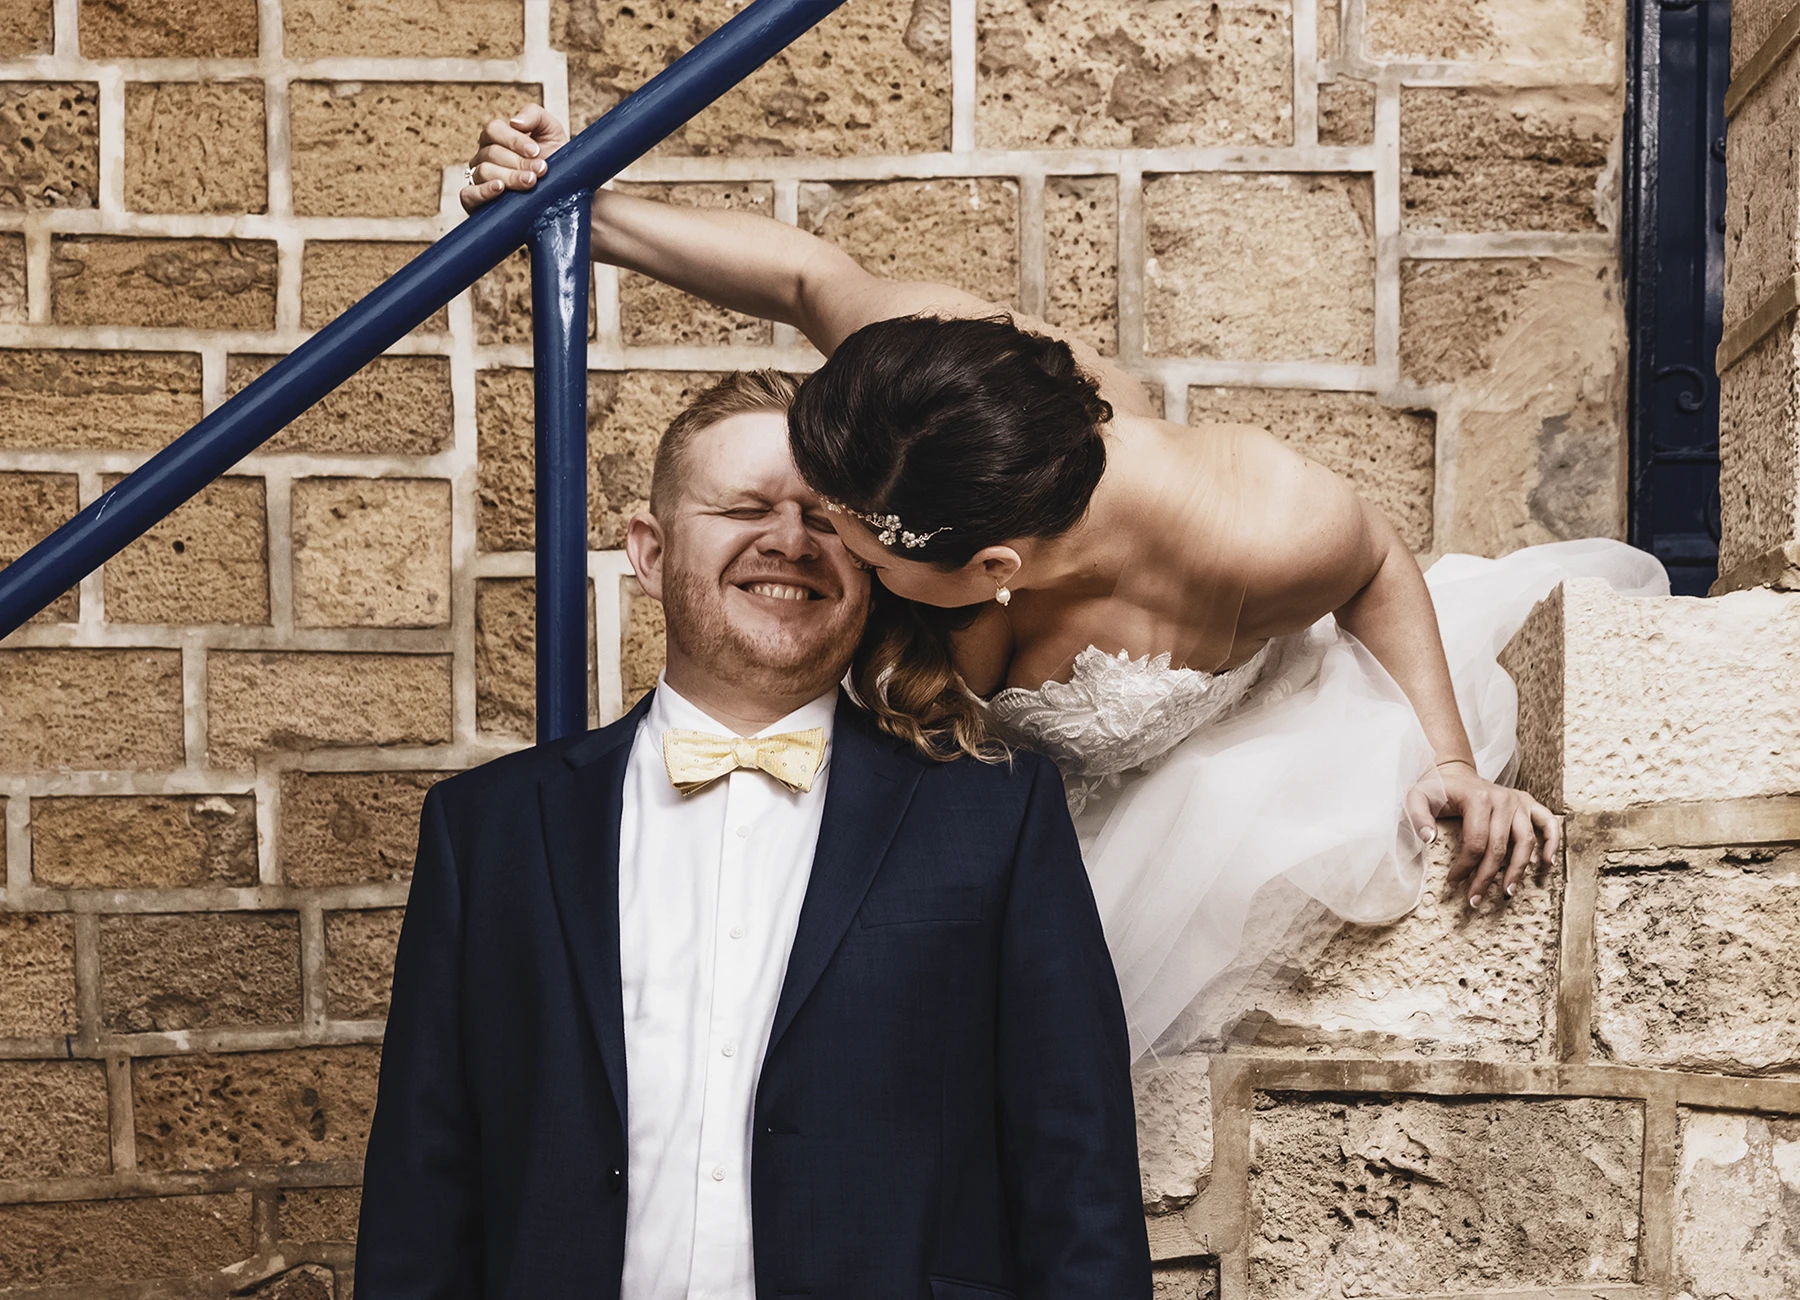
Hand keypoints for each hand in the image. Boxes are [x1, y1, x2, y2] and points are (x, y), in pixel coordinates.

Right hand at [461, 104, 569, 213]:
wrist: (562, 192)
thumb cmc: (555, 159)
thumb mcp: (551, 131)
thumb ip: (534, 115)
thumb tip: (515, 122)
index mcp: (497, 138)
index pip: (494, 130)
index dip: (514, 140)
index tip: (536, 151)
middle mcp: (484, 157)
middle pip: (491, 153)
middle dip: (519, 162)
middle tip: (540, 170)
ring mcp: (479, 178)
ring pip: (484, 172)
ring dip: (510, 177)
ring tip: (531, 182)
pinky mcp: (477, 202)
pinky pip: (468, 194)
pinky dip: (482, 192)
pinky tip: (500, 189)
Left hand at [1432, 759, 1558, 905]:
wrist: (1454, 775)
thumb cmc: (1437, 791)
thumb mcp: (1417, 798)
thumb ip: (1418, 816)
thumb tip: (1429, 839)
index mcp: (1477, 798)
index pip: (1476, 842)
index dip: (1465, 866)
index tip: (1453, 882)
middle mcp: (1502, 799)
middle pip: (1500, 847)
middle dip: (1487, 877)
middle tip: (1475, 899)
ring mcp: (1518, 801)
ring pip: (1526, 841)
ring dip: (1518, 869)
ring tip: (1507, 892)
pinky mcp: (1528, 803)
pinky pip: (1548, 823)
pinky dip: (1552, 842)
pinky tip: (1547, 863)